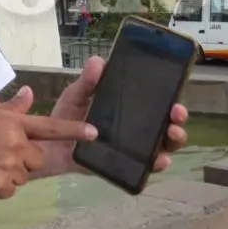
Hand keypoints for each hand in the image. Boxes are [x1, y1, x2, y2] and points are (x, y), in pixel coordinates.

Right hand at [0, 87, 97, 199]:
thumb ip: (12, 107)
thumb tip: (29, 92)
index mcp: (13, 123)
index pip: (50, 126)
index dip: (73, 130)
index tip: (94, 133)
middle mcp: (15, 143)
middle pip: (36, 157)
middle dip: (23, 158)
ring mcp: (8, 165)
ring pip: (23, 175)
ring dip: (10, 173)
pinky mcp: (0, 185)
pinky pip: (10, 189)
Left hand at [35, 55, 189, 177]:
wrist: (50, 145)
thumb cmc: (66, 116)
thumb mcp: (77, 95)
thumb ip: (87, 81)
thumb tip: (98, 61)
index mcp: (128, 107)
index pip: (157, 102)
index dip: (171, 98)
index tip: (175, 97)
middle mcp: (135, 128)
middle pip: (166, 125)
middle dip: (177, 120)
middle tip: (177, 113)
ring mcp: (131, 148)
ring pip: (162, 146)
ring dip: (173, 141)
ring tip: (172, 133)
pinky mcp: (123, 165)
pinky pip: (144, 167)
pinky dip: (155, 164)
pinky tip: (160, 160)